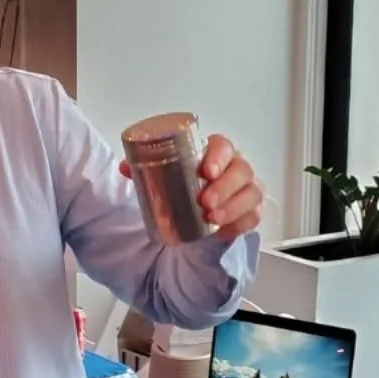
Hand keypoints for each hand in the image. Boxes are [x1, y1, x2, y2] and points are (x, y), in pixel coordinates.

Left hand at [118, 134, 264, 240]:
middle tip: (205, 202)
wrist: (193, 209)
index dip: (219, 156)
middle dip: (225, 186)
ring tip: (212, 218)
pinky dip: (240, 224)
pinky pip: (254, 216)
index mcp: (216, 152)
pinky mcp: (250, 211)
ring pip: (252, 193)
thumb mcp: (162, 177)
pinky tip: (223, 231)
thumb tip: (125, 168)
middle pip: (242, 170)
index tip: (206, 171)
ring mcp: (246, 189)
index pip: (224, 146)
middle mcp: (235, 167)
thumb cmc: (183, 186)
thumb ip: (143, 170)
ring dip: (233, 206)